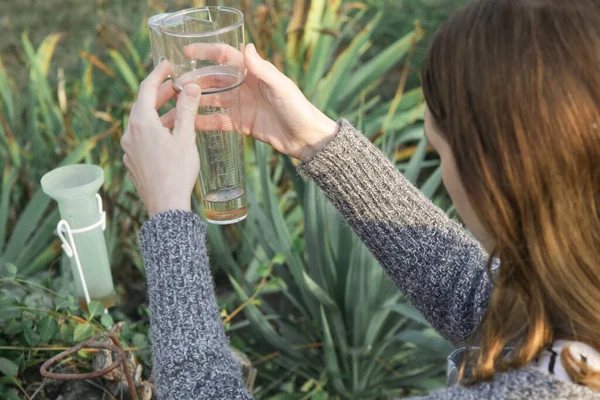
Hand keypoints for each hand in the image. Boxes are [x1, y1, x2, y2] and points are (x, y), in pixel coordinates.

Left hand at [121, 61, 201, 216]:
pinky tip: (170, 136)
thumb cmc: (177, 172)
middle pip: (143, 105)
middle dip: (161, 94)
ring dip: (160, 114)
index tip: (167, 65)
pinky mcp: (133, 162)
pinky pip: (142, 139)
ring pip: (143, 123)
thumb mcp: (185, 138)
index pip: (146, 88)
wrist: (165, 206)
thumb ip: (186, 110)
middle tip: (177, 86)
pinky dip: (156, 130)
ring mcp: (129, 149)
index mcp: (141, 123)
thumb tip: (191, 86)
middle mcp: (130, 134)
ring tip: (179, 111)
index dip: (157, 73)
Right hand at [184, 43, 339, 161]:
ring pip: (214, 100)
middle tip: (176, 85)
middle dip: (195, 80)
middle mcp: (246, 87)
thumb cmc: (299, 109)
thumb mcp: (282, 88)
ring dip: (197, 100)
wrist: (307, 138)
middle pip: (215, 79)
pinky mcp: (243, 124)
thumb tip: (247, 47)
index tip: (186, 51)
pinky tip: (191, 123)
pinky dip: (206, 122)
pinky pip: (220, 121)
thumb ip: (263, 69)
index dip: (206, 52)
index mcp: (254, 73)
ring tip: (178, 103)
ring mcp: (243, 105)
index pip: (226, 57)